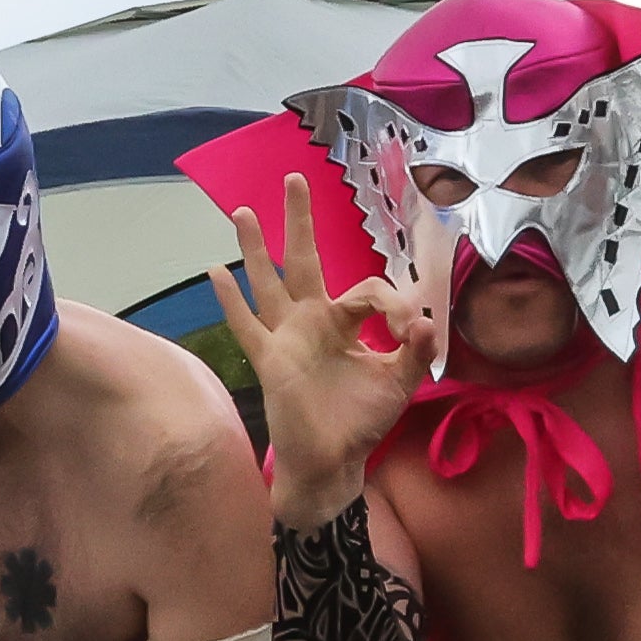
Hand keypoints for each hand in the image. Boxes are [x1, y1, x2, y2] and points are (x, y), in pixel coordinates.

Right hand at [231, 173, 438, 516]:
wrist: (333, 461)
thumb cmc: (362, 421)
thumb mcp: (399, 382)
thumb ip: (415, 352)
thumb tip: (424, 320)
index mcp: (344, 323)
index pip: (366, 289)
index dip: (391, 302)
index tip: (408, 330)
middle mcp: (311, 322)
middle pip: (303, 260)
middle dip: (300, 220)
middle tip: (295, 178)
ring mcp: (286, 338)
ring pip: (268, 283)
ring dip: (257, 248)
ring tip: (245, 211)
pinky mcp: (270, 360)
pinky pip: (247, 326)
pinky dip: (230, 301)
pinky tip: (216, 272)